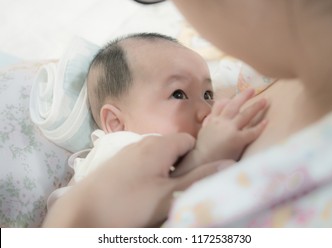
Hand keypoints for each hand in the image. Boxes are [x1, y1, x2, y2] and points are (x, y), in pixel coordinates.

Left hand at [42, 133, 232, 226]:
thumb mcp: (168, 195)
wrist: (81, 213)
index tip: (194, 177)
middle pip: (173, 147)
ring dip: (164, 172)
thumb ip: (199, 179)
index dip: (197, 157)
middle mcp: (143, 141)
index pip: (189, 140)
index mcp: (159, 145)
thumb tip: (228, 164)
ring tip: (158, 194)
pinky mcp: (117, 161)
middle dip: (180, 166)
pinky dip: (148, 173)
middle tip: (176, 189)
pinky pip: (142, 162)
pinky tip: (139, 193)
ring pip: (157, 156)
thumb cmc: (129, 203)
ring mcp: (128, 150)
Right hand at [171, 89, 266, 176]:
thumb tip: (211, 118)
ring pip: (245, 114)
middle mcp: (221, 122)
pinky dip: (260, 126)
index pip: (220, 105)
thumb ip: (208, 123)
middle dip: (243, 96)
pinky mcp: (237, 139)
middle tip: (252, 89)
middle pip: (234, 105)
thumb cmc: (201, 151)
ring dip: (255, 106)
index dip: (229, 99)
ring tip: (265, 100)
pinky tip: (267, 122)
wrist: (200, 161)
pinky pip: (251, 131)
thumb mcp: (203, 132)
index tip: (235, 96)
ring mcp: (229, 130)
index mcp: (213, 120)